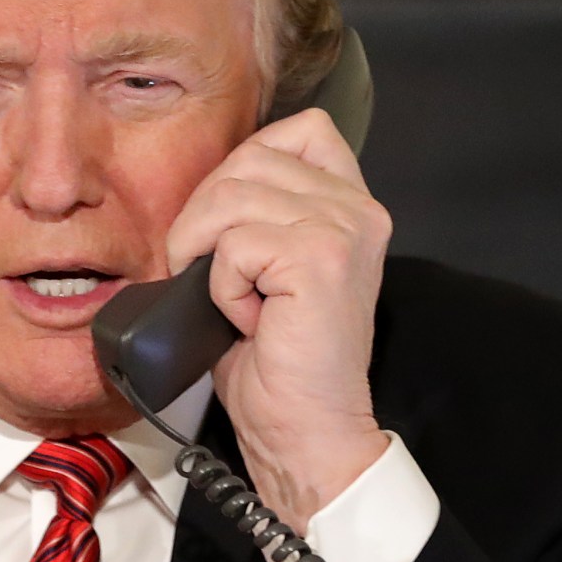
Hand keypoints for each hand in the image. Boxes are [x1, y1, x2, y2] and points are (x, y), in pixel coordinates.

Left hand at [164, 107, 391, 532]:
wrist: (305, 432)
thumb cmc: (277, 363)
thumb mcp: (267, 268)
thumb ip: (259, 212)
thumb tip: (203, 183)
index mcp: (353, 205)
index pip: (302, 128)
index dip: (248, 163)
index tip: (233, 226)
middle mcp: (359, 209)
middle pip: (250, 157)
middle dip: (205, 215)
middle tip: (213, 276)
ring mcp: (343, 230)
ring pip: (231, 195)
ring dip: (207, 254)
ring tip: (234, 301)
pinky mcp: (319, 258)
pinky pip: (233, 244)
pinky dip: (221, 287)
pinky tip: (249, 320)